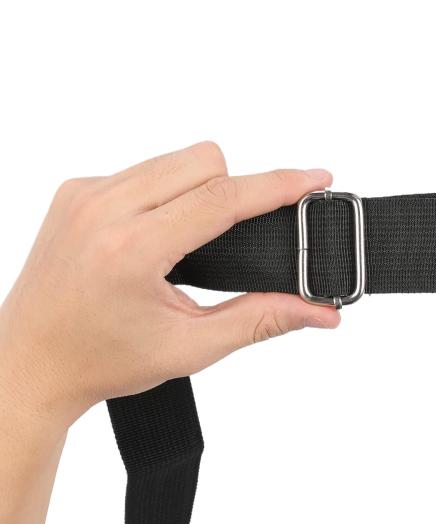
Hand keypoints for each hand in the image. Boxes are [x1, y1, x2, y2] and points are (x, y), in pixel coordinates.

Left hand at [0, 143, 338, 523]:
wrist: (26, 367)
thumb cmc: (98, 361)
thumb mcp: (190, 347)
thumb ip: (262, 320)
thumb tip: (318, 310)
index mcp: (131, 250)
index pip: (223, 198)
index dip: (279, 185)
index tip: (316, 178)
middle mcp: (102, 210)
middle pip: (205, 160)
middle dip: (235, 189)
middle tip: (236, 234)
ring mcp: (84, 193)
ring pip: (176, 156)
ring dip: (201, 184)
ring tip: (193, 233)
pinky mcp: (75, 188)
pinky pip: (144, 165)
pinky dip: (166, 188)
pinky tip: (158, 226)